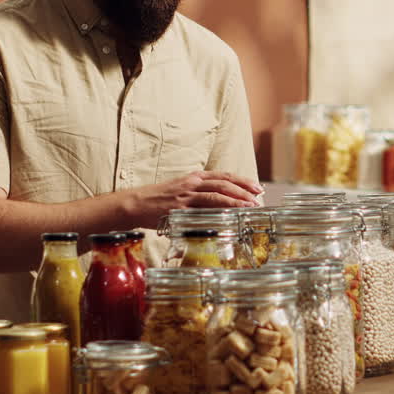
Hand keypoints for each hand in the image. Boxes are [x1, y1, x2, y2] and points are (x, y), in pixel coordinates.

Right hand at [117, 171, 263, 228]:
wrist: (135, 203)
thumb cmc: (159, 199)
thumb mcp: (181, 190)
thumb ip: (199, 195)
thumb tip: (220, 205)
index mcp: (194, 177)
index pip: (224, 176)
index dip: (242, 181)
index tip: (256, 187)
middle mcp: (192, 183)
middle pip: (224, 183)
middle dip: (244, 190)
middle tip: (258, 197)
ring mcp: (186, 195)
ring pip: (216, 195)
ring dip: (235, 201)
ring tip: (249, 206)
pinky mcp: (180, 208)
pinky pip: (202, 209)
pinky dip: (217, 212)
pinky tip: (228, 217)